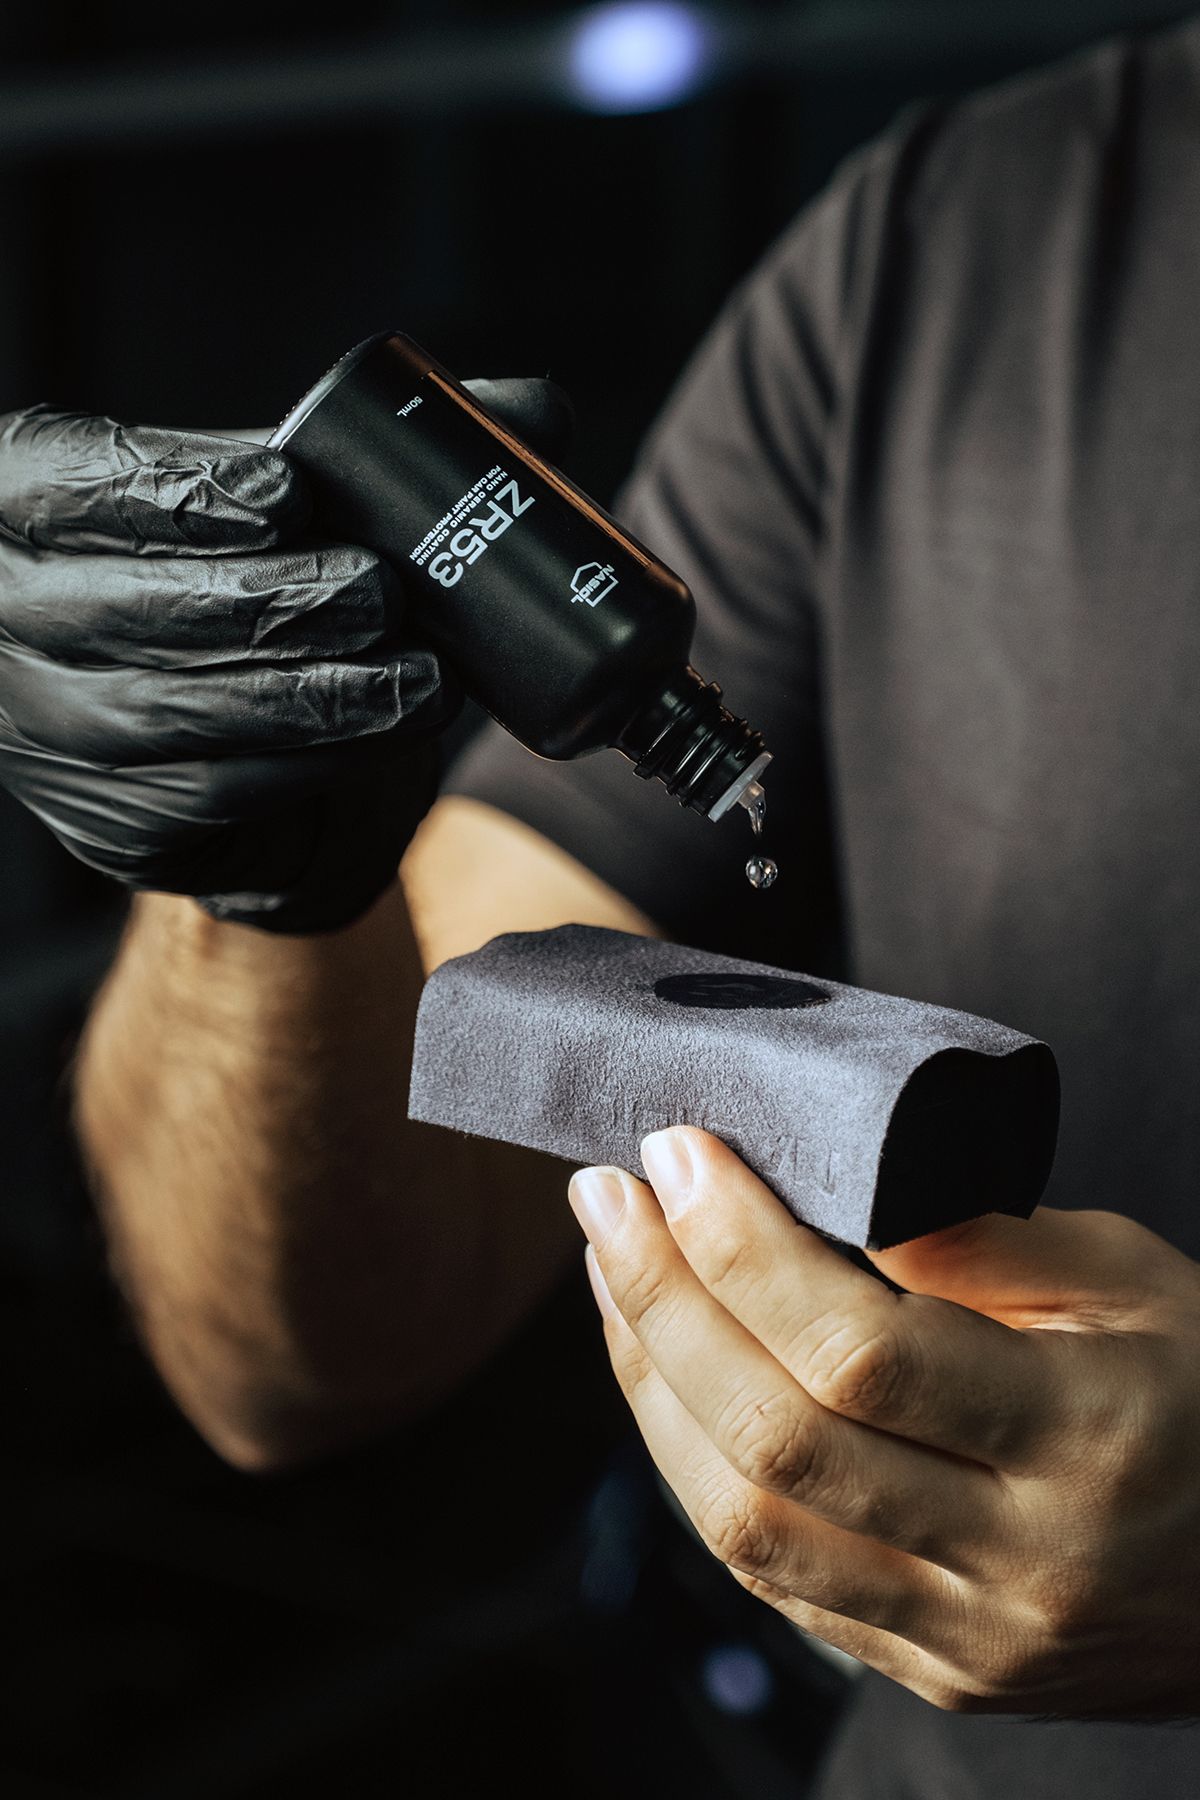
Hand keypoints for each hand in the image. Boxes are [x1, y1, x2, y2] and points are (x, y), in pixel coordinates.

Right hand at [0, 380, 570, 932]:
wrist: (238, 756)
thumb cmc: (258, 598)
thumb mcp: (299, 511)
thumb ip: (391, 453)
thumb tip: (533, 412)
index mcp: (29, 505)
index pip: (80, 483)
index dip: (179, 490)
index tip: (288, 494)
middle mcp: (12, 621)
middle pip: (130, 606)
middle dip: (270, 601)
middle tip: (378, 593)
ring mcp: (47, 736)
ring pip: (176, 712)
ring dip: (311, 696)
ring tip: (419, 678)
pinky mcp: (111, 825)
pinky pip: (212, 793)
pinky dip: (310, 763)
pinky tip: (384, 738)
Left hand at [568, 1126, 1199, 1716]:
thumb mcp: (1138, 1280)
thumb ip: (984, 1242)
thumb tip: (828, 1187)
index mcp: (1085, 1437)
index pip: (860, 1351)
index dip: (741, 1248)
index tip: (678, 1152)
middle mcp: (1018, 1561)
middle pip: (777, 1439)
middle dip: (662, 1300)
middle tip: (606, 1193)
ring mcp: (968, 1636)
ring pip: (747, 1525)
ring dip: (652, 1384)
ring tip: (613, 1271)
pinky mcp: (933, 1668)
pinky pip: (774, 1576)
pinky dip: (694, 1468)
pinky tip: (665, 1375)